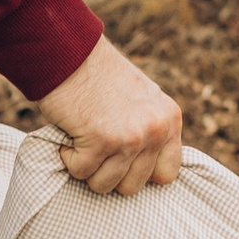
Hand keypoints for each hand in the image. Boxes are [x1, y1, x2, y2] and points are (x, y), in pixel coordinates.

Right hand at [38, 37, 184, 193]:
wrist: (69, 52)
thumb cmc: (98, 75)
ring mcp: (130, 137)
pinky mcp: (101, 141)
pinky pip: (81, 172)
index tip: (122, 159)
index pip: (167, 174)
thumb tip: (149, 171)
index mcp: (169, 119)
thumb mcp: (141, 99)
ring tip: (83, 137)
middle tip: (96, 145)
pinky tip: (70, 132)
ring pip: (104, 185)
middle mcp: (156, 129)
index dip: (140, 172)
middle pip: (132, 187)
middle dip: (109, 172)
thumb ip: (150, 129)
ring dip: (87, 166)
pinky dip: (68, 157)